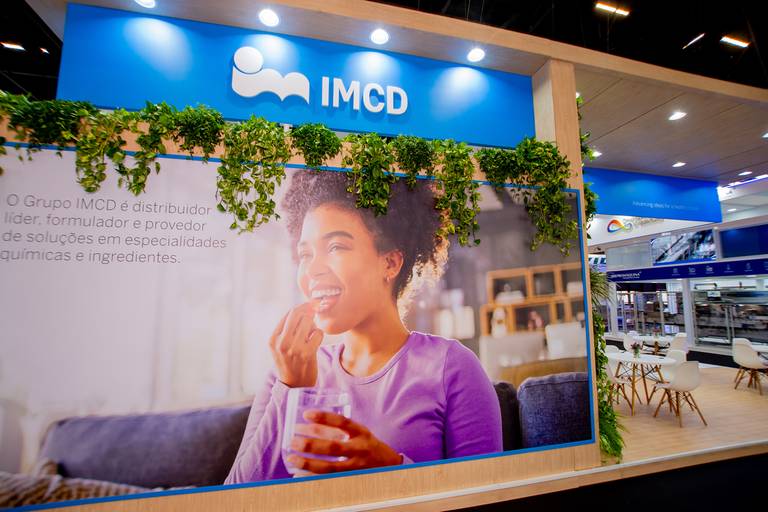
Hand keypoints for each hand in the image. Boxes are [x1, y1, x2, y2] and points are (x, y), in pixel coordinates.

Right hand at [269, 303, 323, 387]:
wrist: (295, 385)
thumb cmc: (290, 362)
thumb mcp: (280, 346)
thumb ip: (288, 329)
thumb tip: (305, 308)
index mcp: (273, 339)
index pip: (289, 314)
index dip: (302, 307)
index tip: (311, 305)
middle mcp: (281, 342)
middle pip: (298, 314)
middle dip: (309, 310)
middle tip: (316, 310)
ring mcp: (293, 348)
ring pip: (308, 321)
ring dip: (313, 324)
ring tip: (311, 333)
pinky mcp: (307, 353)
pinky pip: (318, 333)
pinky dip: (319, 335)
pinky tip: (315, 342)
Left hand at [287, 410, 401, 473]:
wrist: (389, 465)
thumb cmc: (367, 444)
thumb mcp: (357, 432)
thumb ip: (336, 429)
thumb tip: (307, 425)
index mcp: (361, 433)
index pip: (342, 422)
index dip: (324, 417)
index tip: (306, 414)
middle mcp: (360, 449)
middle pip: (334, 447)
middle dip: (311, 444)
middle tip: (293, 441)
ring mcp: (356, 466)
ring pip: (330, 467)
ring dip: (309, 463)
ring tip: (292, 458)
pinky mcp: (351, 479)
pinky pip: (329, 480)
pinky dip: (313, 478)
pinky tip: (299, 475)